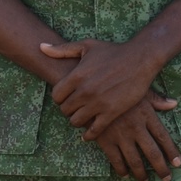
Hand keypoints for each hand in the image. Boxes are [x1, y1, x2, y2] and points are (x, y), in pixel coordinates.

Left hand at [40, 38, 173, 137]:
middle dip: (68, 109)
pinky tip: (88, 134)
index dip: (59, 98)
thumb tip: (41, 47)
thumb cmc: (113, 51)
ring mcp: (98, 103)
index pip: (56, 96)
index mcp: (77, 76)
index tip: (66, 97)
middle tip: (75, 108)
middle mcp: (85, 91)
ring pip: (76, 121)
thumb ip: (62, 49)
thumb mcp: (86, 46)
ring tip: (83, 116)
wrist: (140, 59)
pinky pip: (93, 130)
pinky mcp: (111, 112)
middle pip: (64, 110)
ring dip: (77, 120)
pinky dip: (89, 135)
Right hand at [93, 93, 180, 180]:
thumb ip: (157, 100)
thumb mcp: (139, 91)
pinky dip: (121, 169)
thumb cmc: (118, 89)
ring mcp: (121, 136)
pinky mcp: (106, 140)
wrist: (91, 91)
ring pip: (135, 161)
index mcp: (147, 115)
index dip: (172, 152)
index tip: (178, 163)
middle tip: (166, 179)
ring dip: (141, 174)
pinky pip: (116, 160)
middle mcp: (136, 128)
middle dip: (161, 169)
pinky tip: (125, 174)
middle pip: (152, 153)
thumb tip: (174, 103)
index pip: (164, 138)